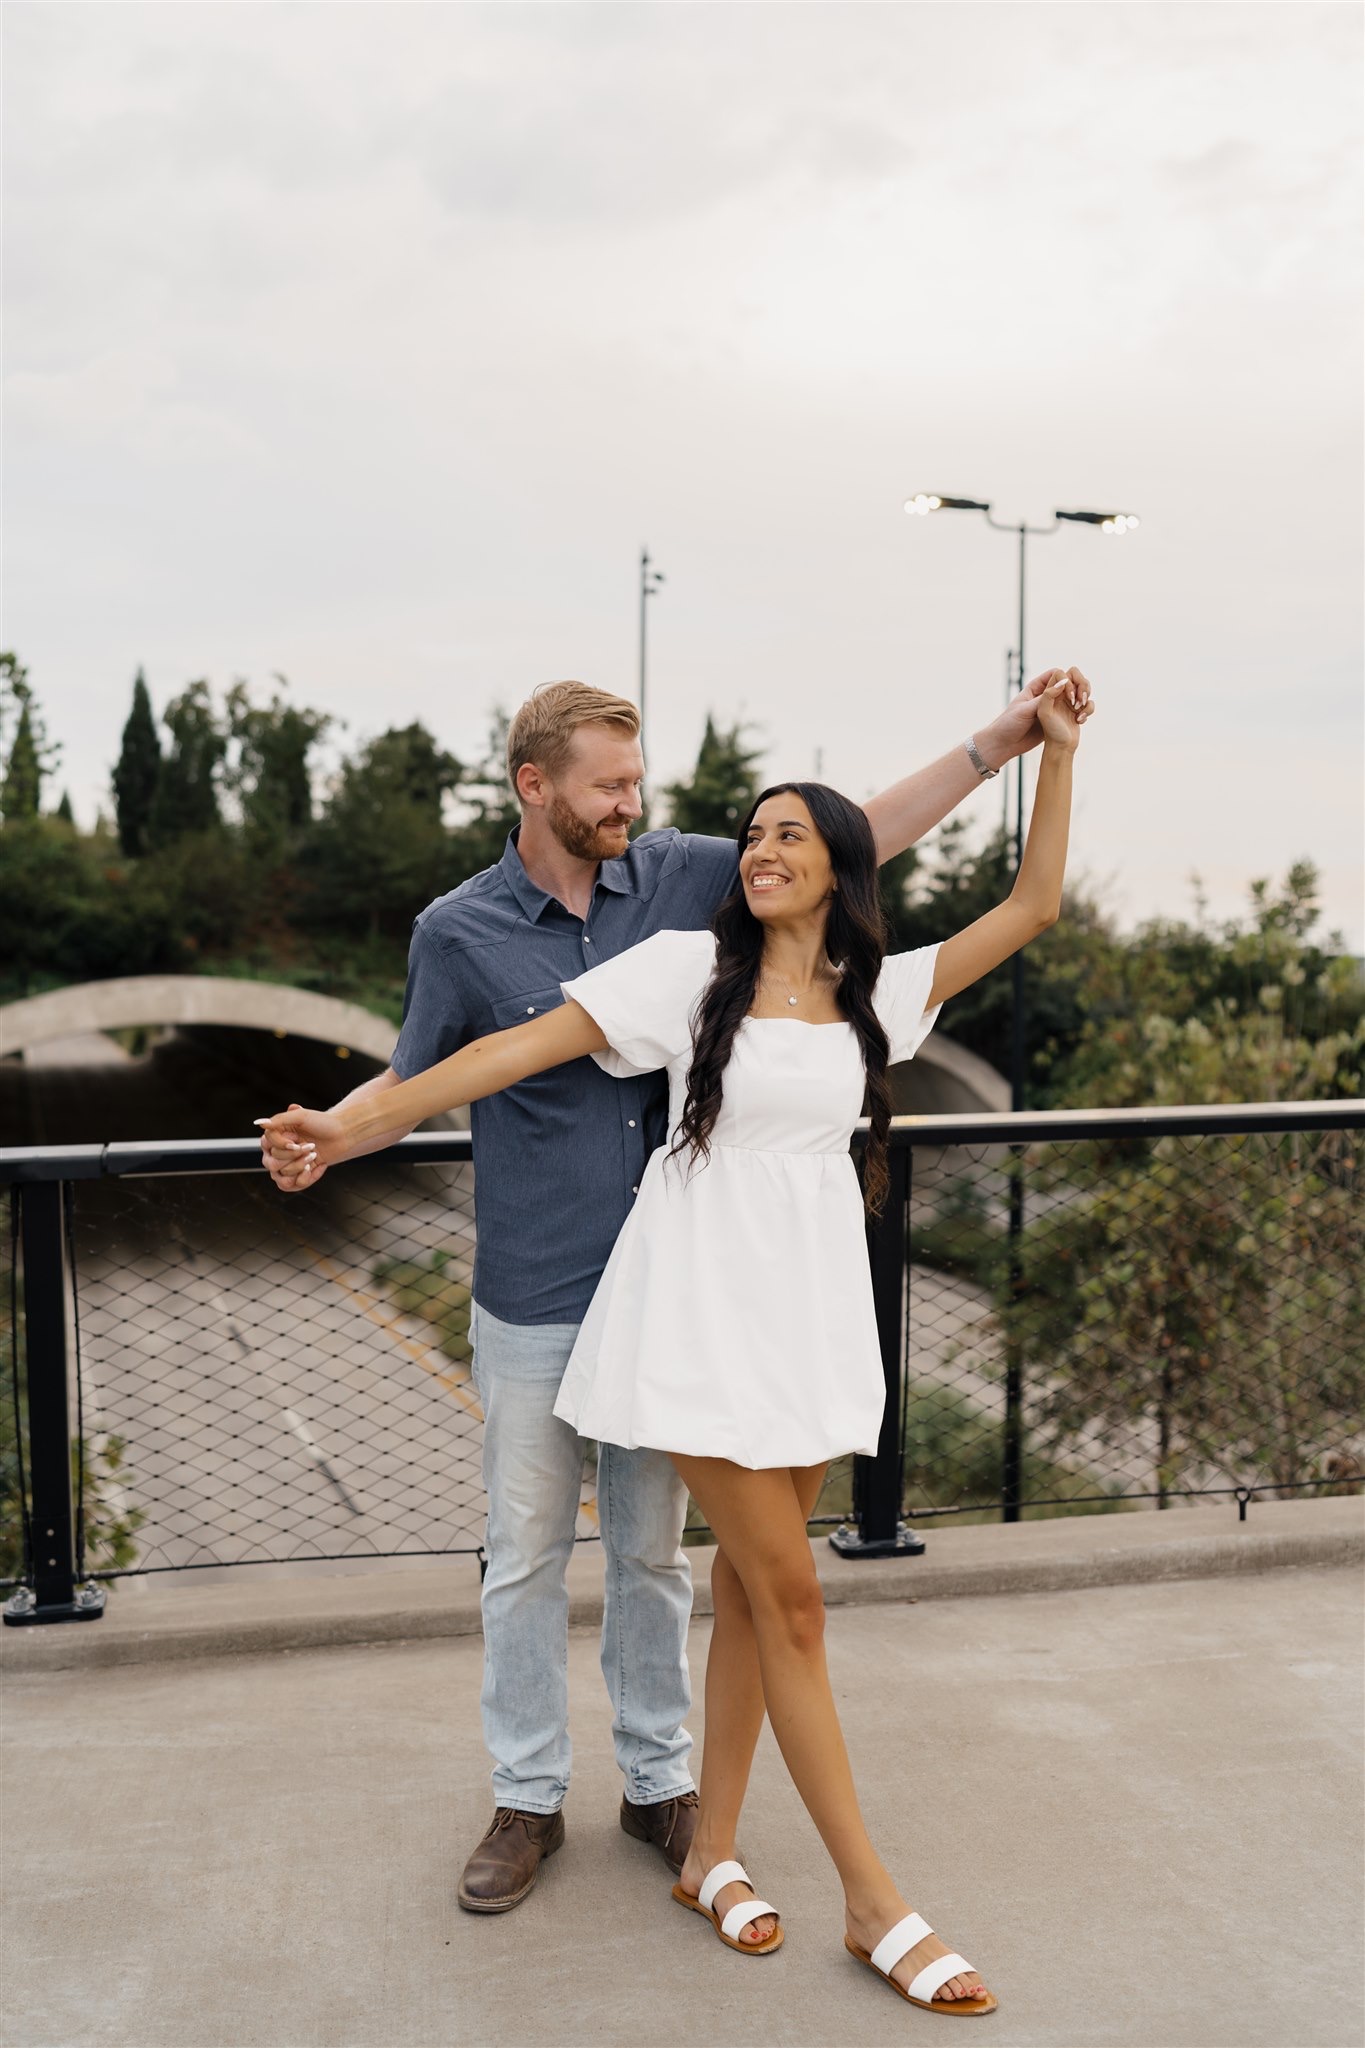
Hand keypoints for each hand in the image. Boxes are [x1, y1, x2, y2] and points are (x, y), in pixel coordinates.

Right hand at [255, 1103, 347, 1190]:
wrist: (342, 1134)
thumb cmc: (322, 1123)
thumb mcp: (302, 1116)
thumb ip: (279, 1119)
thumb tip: (259, 1123)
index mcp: (274, 1136)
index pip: (266, 1145)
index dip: (282, 1145)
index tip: (297, 1139)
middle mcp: (276, 1152)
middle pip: (272, 1164)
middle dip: (295, 1156)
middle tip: (311, 1146)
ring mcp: (285, 1166)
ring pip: (282, 1178)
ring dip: (301, 1167)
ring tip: (314, 1155)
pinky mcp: (297, 1177)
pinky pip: (290, 1187)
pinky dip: (306, 1179)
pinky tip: (318, 1166)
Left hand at [976, 666, 1093, 766]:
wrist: (1005, 745)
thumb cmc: (1009, 725)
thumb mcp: (1025, 710)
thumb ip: (1045, 697)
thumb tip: (1064, 683)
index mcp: (1036, 688)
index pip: (1057, 673)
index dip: (1066, 679)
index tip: (1068, 692)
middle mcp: (1047, 695)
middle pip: (1070, 682)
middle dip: (1079, 687)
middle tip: (1080, 700)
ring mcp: (1055, 707)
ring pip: (1076, 696)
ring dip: (1083, 699)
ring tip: (1081, 709)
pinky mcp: (1060, 719)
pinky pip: (1077, 710)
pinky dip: (1083, 712)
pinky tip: (1081, 720)